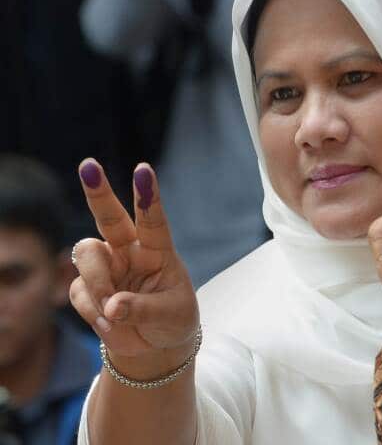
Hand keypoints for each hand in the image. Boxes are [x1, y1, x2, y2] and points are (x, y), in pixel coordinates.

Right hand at [68, 161, 199, 379]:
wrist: (154, 345)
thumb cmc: (173, 320)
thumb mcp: (171, 316)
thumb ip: (143, 309)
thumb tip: (113, 306)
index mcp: (158, 250)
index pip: (153, 219)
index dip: (147, 195)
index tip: (143, 169)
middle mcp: (129, 251)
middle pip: (109, 217)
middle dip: (97, 191)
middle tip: (88, 165)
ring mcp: (105, 267)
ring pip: (86, 257)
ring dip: (98, 286)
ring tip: (114, 313)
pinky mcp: (86, 287)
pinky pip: (78, 292)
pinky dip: (92, 312)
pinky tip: (110, 322)